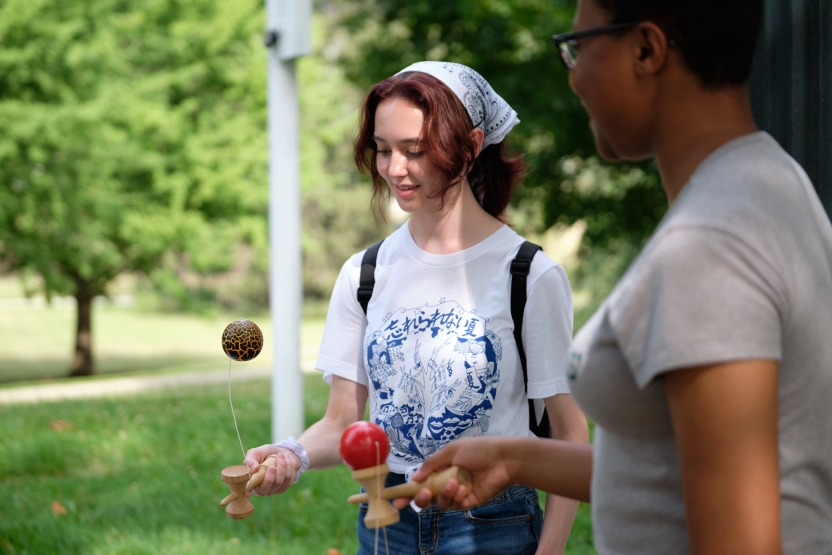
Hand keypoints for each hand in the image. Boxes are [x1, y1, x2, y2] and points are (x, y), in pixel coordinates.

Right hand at [243, 444, 301, 496]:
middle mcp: (262, 488)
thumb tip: (254, 469)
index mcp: (251, 481)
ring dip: (281, 467)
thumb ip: (250, 460)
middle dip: (269, 478)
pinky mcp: (285, 486)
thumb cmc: (265, 453)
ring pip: (278, 482)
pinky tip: (286, 459)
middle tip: (272, 467)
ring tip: (281, 455)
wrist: (282, 452)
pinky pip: (288, 479)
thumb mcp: (255, 453)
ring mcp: (274, 489)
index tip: (249, 492)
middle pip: (265, 489)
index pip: (248, 490)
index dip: (248, 492)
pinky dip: (288, 467)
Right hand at [392, 437, 513, 510]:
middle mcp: (446, 482)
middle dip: (421, 498)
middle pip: (427, 498)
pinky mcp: (468, 502)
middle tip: (425, 493)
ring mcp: (457, 493)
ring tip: (454, 483)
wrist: (503, 459)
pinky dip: (456, 497)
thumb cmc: (478, 449)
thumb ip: (431, 464)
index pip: (420, 482)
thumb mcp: (451, 451)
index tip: (395, 499)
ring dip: (443, 495)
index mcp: (440, 468)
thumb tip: (413, 477)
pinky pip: (455, 506)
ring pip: (440, 503)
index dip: (408, 491)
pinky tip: (464, 488)